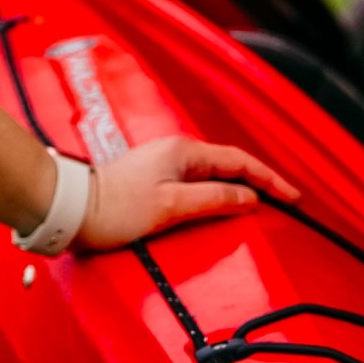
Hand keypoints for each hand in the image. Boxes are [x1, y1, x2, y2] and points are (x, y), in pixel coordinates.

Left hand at [78, 136, 297, 249]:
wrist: (71, 209)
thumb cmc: (115, 208)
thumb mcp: (171, 206)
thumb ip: (213, 199)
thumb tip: (248, 198)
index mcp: (183, 152)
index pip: (238, 161)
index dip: (269, 179)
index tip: (292, 196)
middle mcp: (175, 152)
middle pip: (229, 165)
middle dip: (259, 182)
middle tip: (285, 201)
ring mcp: (163, 165)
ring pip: (213, 174)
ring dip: (238, 188)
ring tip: (262, 205)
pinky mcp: (153, 180)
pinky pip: (197, 183)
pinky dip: (218, 193)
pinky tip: (224, 205)